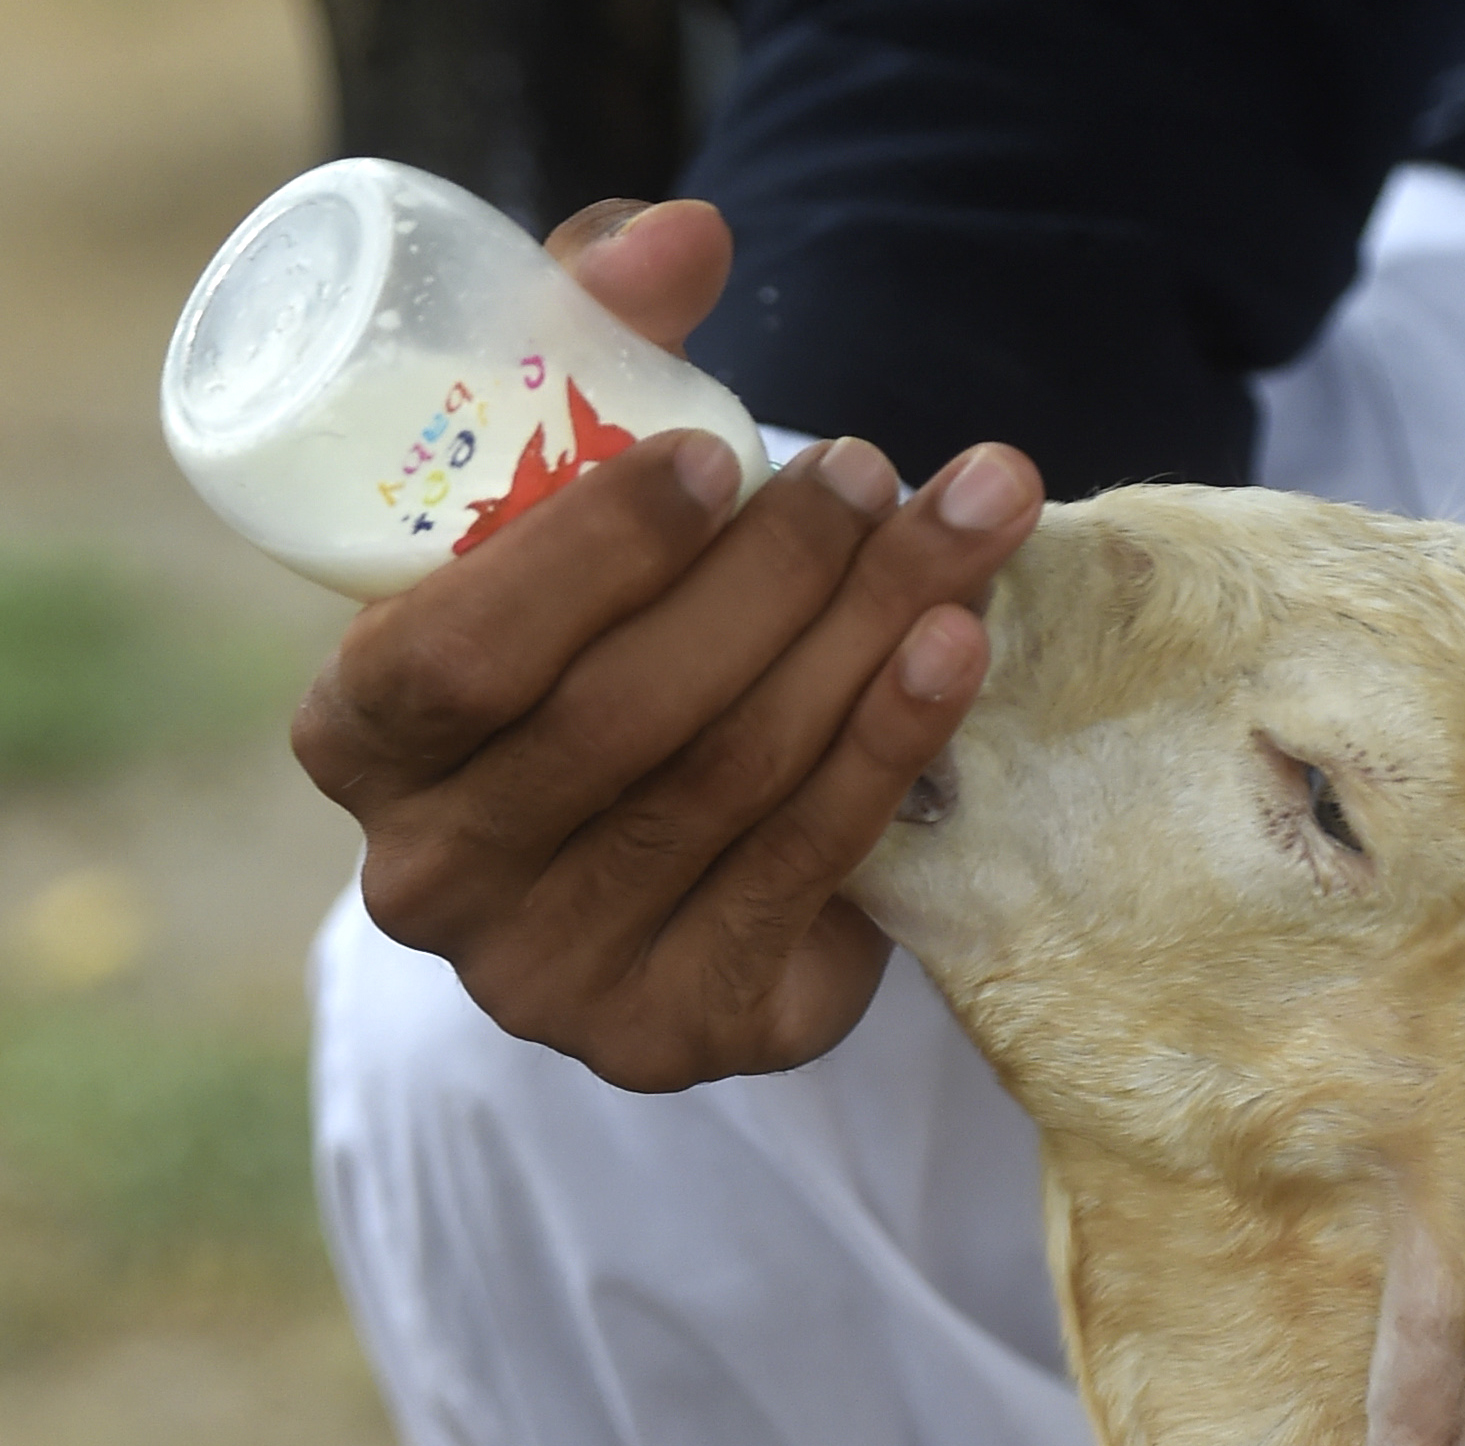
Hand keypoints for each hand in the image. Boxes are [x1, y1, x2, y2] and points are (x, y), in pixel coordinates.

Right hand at [292, 198, 1039, 1089]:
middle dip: (773, 579)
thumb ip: (584, 350)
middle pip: (622, 719)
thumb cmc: (584, 641)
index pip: (454, 658)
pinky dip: (893, 747)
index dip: (591, 558)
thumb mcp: (554, 501)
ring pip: (732, 784)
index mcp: (356, 744)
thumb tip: (682, 238)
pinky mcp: (681, 1036)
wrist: (648, 852)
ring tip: (957, 529)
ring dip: (862, 641)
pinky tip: (957, 652)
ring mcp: (556, 979)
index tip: (720, 456)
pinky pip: (805, 870)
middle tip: (873, 472)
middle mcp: (434, 882)